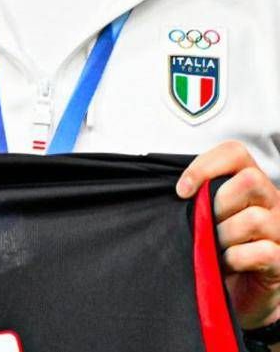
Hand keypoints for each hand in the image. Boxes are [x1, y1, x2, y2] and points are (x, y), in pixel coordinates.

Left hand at [178, 141, 279, 328]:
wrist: (238, 295)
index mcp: (252, 186)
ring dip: (224, 236)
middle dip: (217, 203)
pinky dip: (235, 259)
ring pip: (255, 218)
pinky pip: (262, 251)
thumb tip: (179, 189)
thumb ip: (198, 198)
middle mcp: (274, 203)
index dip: (205, 165)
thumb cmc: (217, 251)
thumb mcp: (206, 218)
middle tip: (206, 225)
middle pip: (250, 180)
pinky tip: (228, 264)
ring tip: (215, 249)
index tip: (181, 191)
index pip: (236, 153)